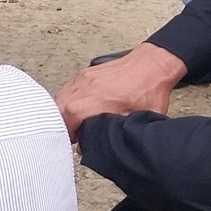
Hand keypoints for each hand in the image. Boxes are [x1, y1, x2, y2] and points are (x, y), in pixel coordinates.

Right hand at [53, 41, 185, 138]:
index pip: (66, 122)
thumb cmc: (148, 90)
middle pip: (58, 110)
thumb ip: (116, 133)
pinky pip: (68, 89)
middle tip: (74, 133)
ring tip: (76, 122)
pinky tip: (79, 107)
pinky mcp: (85, 73)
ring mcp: (82, 79)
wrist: (152, 65)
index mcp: (92, 101)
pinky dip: (69, 100)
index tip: (75, 141)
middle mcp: (83, 88)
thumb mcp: (137, 120)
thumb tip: (103, 145)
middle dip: (63, 124)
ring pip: (60, 98)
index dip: (68, 135)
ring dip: (64, 112)